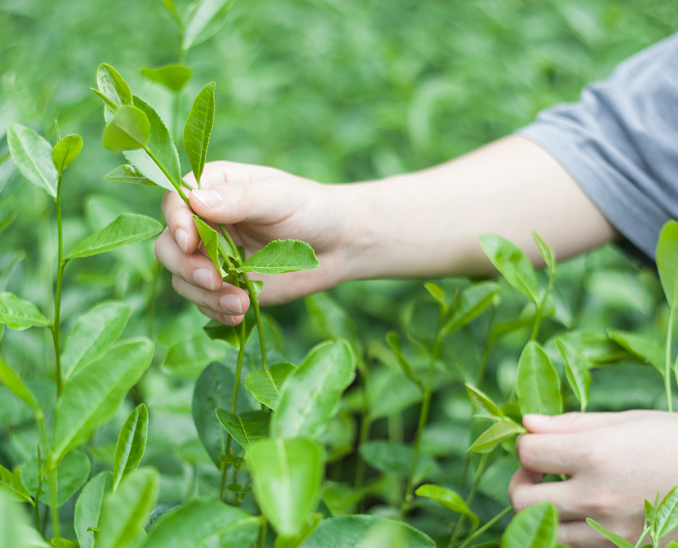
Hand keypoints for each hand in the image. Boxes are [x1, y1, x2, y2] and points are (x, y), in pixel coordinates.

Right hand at [155, 161, 349, 324]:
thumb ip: (240, 199)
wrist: (336, 244)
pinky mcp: (225, 285)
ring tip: (239, 303)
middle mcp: (205, 222)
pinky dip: (216, 310)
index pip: (176, 201)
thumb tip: (196, 201)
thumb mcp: (278, 197)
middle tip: (213, 280)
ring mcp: (213, 257)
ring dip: (204, 295)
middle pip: (169, 245)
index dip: (176, 222)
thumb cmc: (310, 209)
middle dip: (185, 266)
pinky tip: (239, 313)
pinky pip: (204, 301)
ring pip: (182, 278)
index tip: (189, 243)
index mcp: (214, 188)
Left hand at [509, 411, 677, 547]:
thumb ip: (570, 424)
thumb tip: (526, 423)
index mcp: (593, 454)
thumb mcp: (625, 421)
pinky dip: (569, 528)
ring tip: (560, 490)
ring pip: (545, 529)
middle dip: (521, 481)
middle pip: (521, 499)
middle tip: (538, 470)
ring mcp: (610, 530)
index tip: (537, 440)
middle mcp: (596, 496)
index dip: (524, 443)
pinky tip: (585, 508)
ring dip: (542, 508)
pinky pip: (576, 545)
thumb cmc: (675, 440)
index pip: (526, 452)